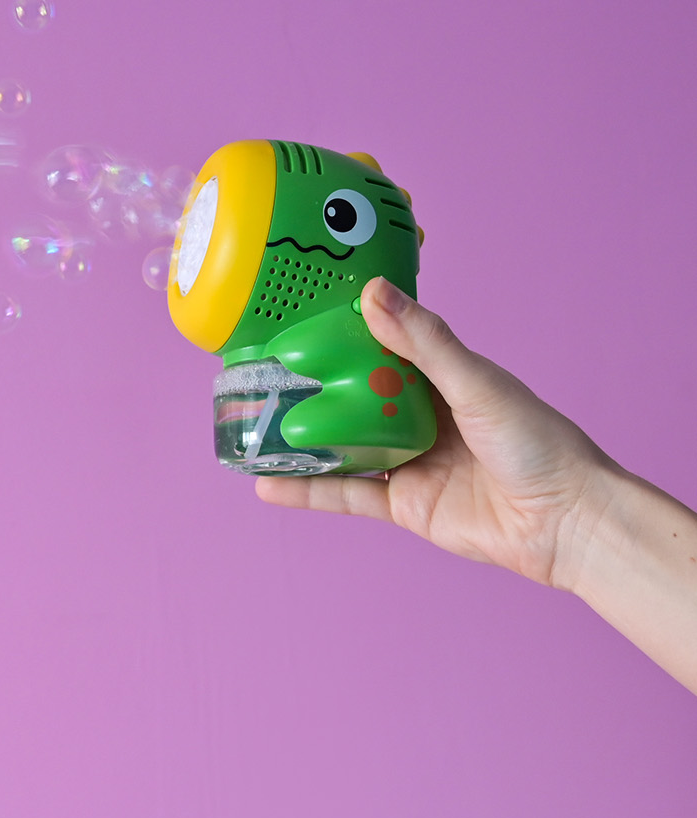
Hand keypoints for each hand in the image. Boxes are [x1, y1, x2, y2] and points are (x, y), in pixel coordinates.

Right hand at [254, 277, 620, 590]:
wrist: (568, 523)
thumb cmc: (539, 443)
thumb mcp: (476, 383)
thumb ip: (422, 341)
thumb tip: (372, 293)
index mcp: (439, 376)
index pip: (379, 346)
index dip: (338, 334)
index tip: (294, 320)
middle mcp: (418, 415)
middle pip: (350, 396)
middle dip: (307, 387)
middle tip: (258, 374)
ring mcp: (409, 460)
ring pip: (341, 445)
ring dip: (299, 441)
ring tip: (250, 429)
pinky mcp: (404, 504)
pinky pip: (347, 494)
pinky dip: (308, 492)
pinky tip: (269, 487)